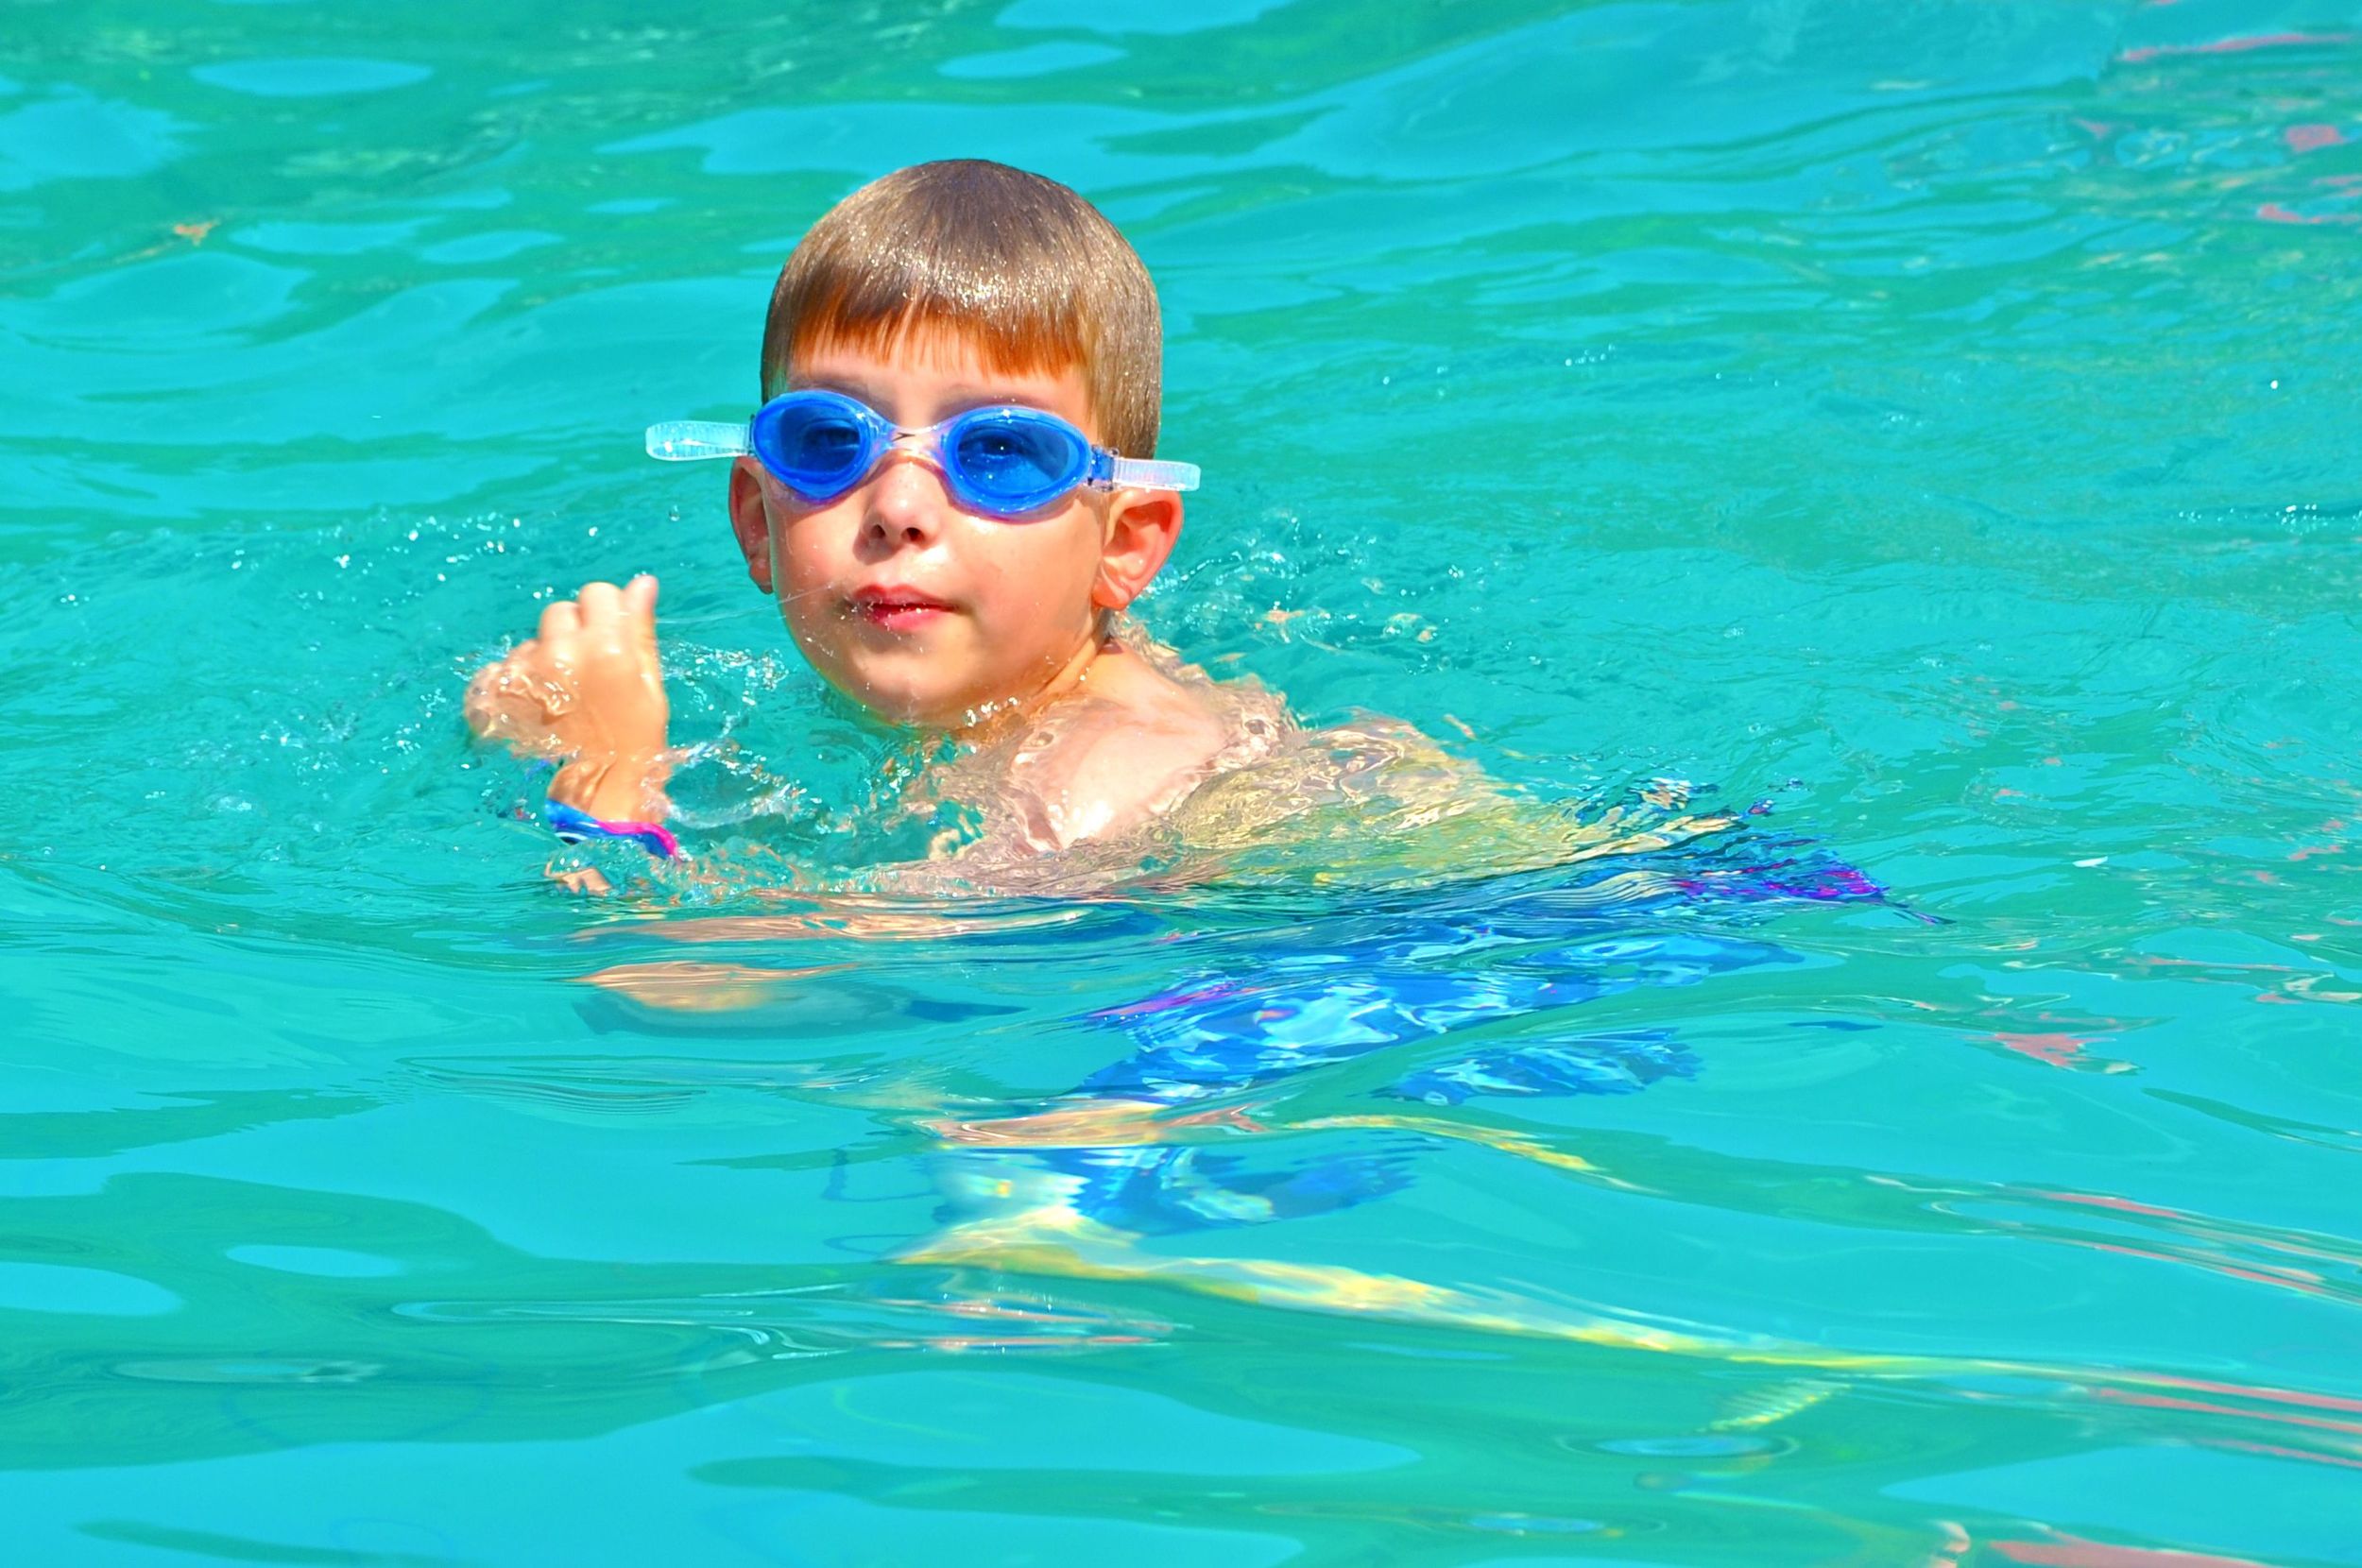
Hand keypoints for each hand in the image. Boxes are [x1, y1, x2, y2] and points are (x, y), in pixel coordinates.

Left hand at [466, 574, 670, 819]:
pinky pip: (500, 667)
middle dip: (575, 634)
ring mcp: (526, 676)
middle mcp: (561, 654)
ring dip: (545, 661)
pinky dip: (514, 683)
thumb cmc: (635, 743)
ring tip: (562, 701)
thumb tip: (643, 582)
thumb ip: (640, 631)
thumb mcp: (650, 686)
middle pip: (561, 612)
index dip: (606, 614)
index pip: (597, 593)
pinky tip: (534, 709)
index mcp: (606, 648)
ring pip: (532, 642)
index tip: (611, 641)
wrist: (596, 799)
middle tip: (588, 677)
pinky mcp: (499, 696)